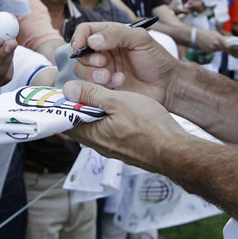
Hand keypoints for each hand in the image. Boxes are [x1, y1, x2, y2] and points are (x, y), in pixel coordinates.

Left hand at [61, 80, 187, 173]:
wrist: (174, 150)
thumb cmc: (148, 126)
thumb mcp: (117, 102)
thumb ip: (91, 95)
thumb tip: (68, 89)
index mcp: (92, 134)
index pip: (65, 121)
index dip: (62, 105)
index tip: (64, 90)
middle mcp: (99, 145)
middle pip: (79, 124)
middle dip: (79, 107)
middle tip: (84, 88)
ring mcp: (113, 148)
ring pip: (95, 127)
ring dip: (95, 112)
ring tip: (103, 95)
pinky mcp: (125, 148)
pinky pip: (109, 132)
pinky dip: (109, 119)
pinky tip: (120, 108)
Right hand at [69, 21, 179, 104]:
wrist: (168, 85)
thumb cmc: (157, 59)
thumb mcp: (140, 39)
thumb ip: (116, 34)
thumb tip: (92, 40)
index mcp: (110, 36)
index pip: (85, 31)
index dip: (79, 38)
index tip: (81, 46)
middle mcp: (103, 52)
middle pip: (80, 53)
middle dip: (87, 59)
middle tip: (102, 63)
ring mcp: (103, 70)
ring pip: (81, 70)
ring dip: (93, 74)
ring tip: (110, 77)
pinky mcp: (104, 87)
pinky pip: (90, 86)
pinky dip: (101, 85)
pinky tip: (119, 83)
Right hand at [193, 28, 227, 52]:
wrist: (196, 36)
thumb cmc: (206, 33)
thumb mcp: (215, 33)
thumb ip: (221, 38)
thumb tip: (228, 42)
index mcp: (219, 38)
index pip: (228, 46)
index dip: (229, 48)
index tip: (230, 47)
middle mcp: (216, 43)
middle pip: (223, 49)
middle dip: (223, 48)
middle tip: (221, 45)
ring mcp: (212, 48)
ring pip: (218, 50)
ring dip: (217, 48)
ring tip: (213, 43)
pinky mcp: (209, 51)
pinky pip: (213, 51)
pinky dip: (212, 49)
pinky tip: (209, 45)